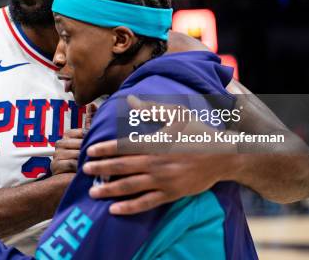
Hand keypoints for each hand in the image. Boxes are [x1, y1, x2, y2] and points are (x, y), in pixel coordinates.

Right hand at [51, 103, 95, 174]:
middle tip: (101, 158)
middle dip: (93, 152)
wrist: (64, 188)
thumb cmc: (80, 166)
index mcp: (68, 135)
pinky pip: (73, 163)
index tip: (102, 145)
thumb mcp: (87, 145)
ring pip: (78, 153)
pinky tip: (83, 172)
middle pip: (82, 143)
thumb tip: (93, 104)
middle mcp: (61, 142)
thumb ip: (90, 127)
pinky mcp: (55, 165)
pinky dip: (80, 169)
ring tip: (94, 167)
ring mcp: (57, 153)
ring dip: (87, 161)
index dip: (95, 140)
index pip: (85, 132)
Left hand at [82, 96, 234, 214]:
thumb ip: (151, 109)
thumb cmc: (198, 132)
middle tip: (84, 171)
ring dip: (109, 189)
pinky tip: (114, 209)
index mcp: (155, 142)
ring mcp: (163, 180)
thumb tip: (130, 99)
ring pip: (130, 187)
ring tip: (93, 192)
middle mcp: (156, 162)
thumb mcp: (177, 114)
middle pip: (122, 166)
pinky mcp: (170, 194)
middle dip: (101, 169)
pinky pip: (145, 203)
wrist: (224, 156)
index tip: (89, 151)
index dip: (105, 149)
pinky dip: (129, 207)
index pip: (124, 146)